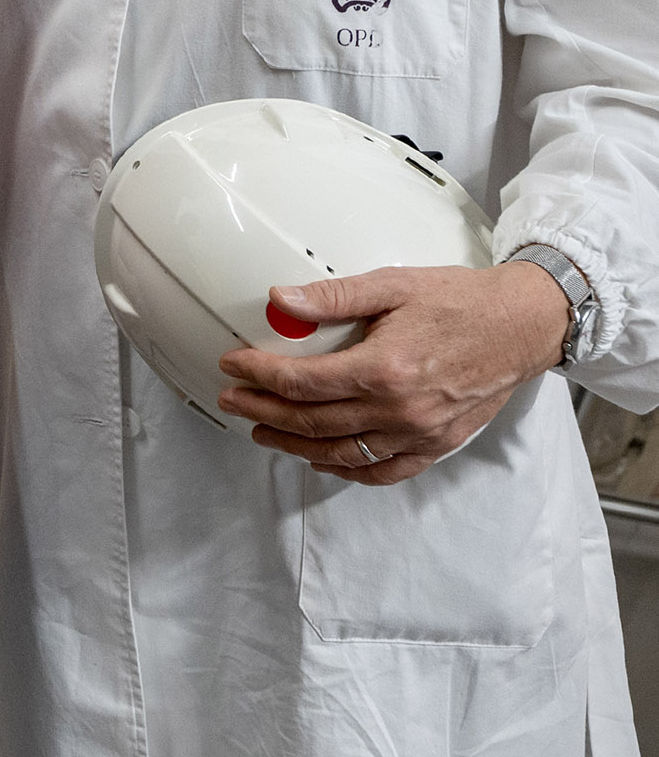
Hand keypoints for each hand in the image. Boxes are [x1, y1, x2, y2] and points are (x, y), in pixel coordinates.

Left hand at [214, 262, 569, 484]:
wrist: (523, 326)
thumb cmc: (462, 302)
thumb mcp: (393, 285)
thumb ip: (333, 296)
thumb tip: (281, 299)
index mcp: (385, 370)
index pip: (302, 382)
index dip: (258, 376)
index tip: (233, 367)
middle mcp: (400, 410)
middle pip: (312, 422)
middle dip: (263, 413)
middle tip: (234, 402)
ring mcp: (419, 434)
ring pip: (340, 452)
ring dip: (294, 445)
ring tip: (263, 432)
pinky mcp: (437, 445)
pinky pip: (383, 471)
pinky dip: (347, 469)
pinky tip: (322, 459)